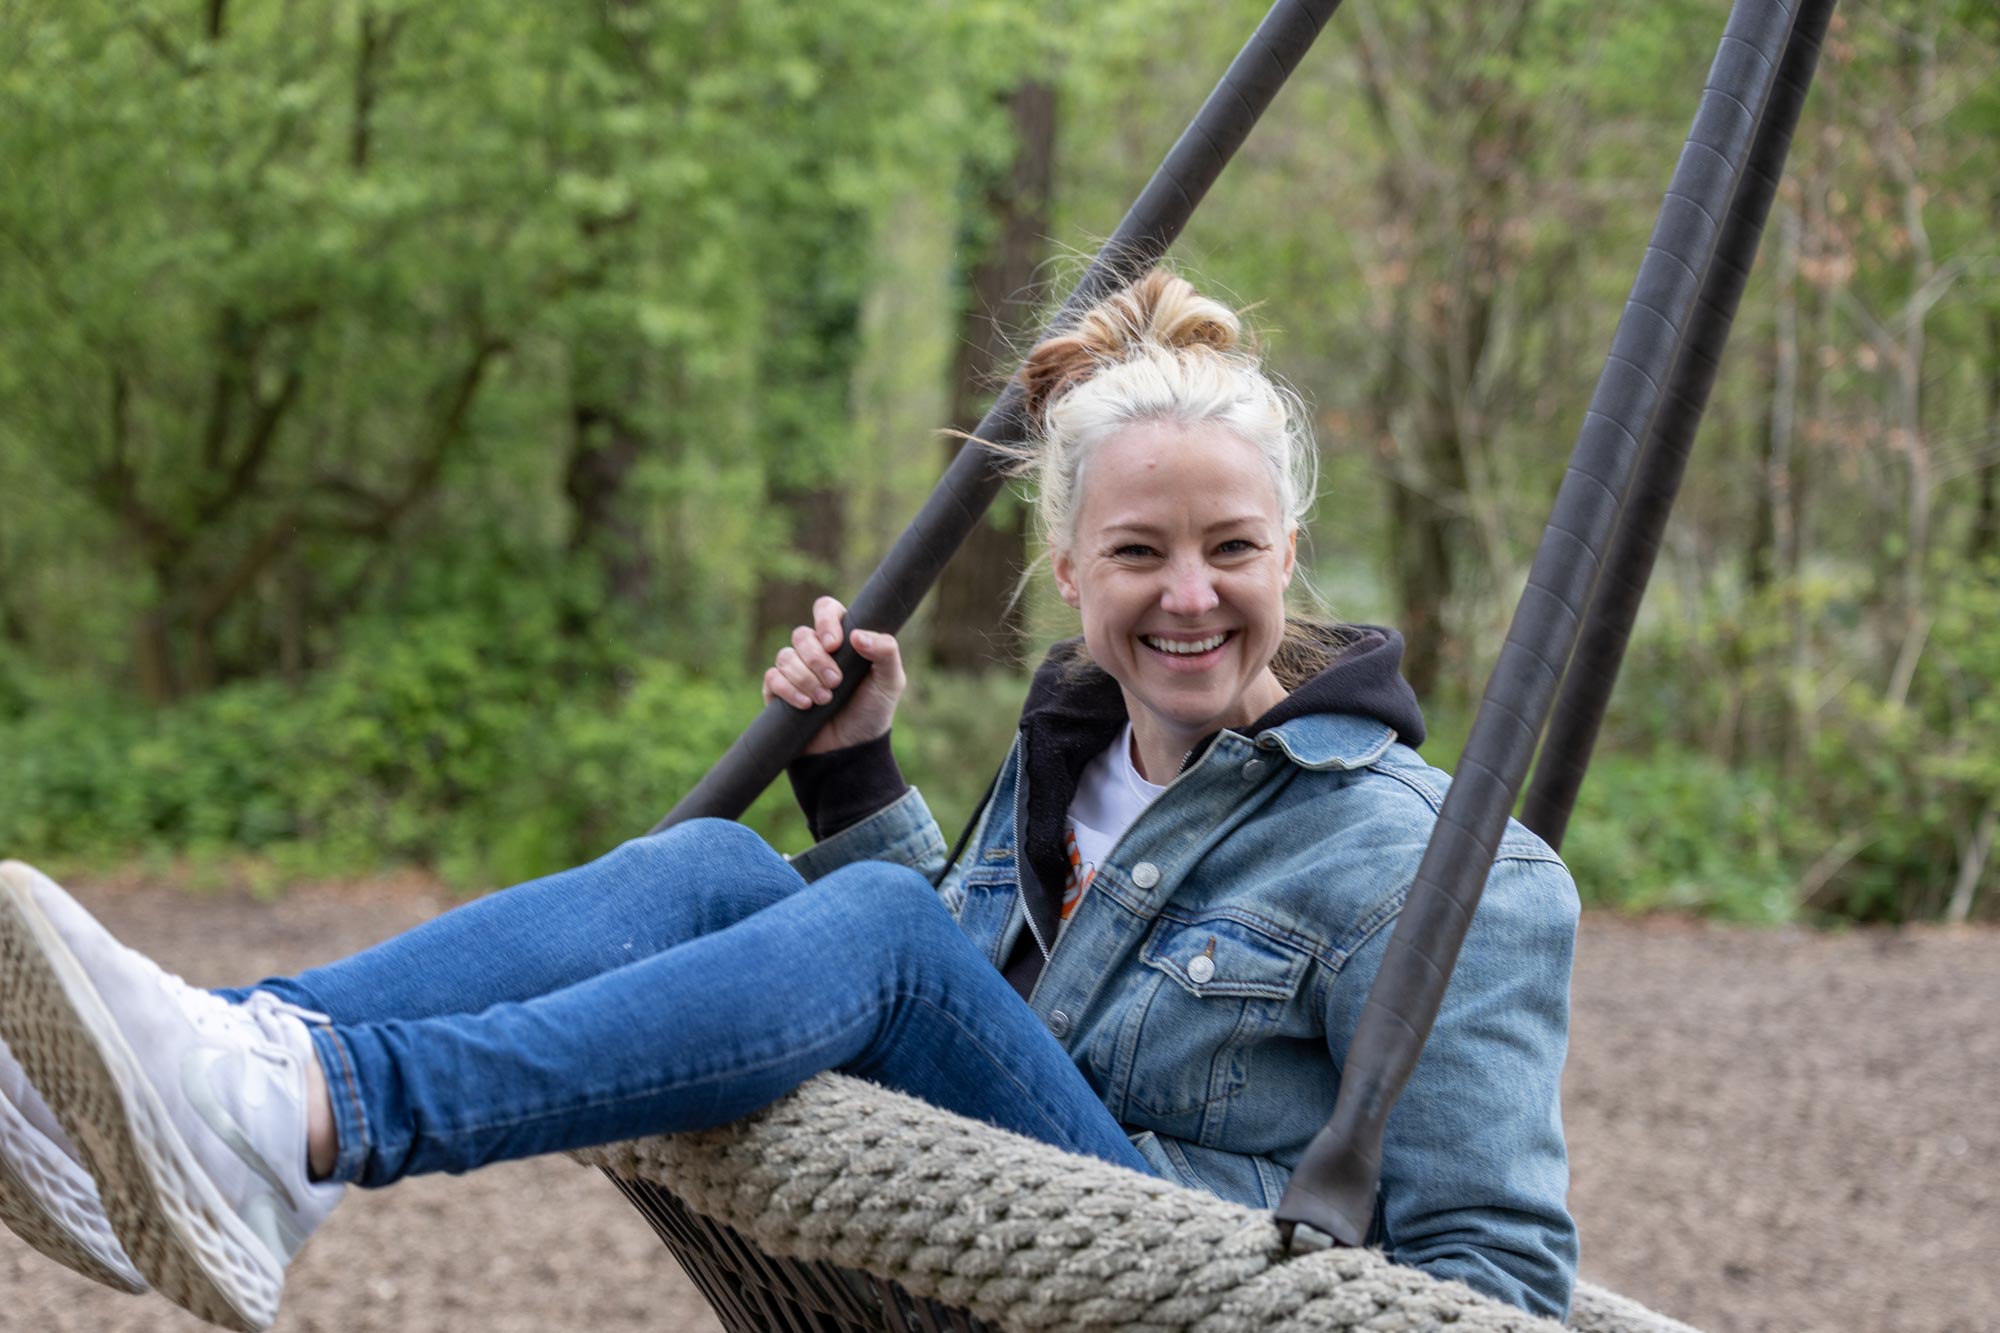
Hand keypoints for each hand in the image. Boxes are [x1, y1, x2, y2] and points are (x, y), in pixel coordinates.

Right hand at [762, 596, 906, 754]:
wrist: (851, 750)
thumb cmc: (872, 711)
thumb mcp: (890, 681)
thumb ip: (886, 651)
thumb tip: (857, 635)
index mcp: (842, 640)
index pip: (825, 609)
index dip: (825, 620)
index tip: (835, 644)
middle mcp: (815, 651)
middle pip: (802, 635)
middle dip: (818, 660)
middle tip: (836, 682)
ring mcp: (795, 670)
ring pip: (785, 656)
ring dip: (806, 678)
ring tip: (825, 700)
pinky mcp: (778, 691)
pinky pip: (772, 678)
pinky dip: (788, 690)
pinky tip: (806, 705)